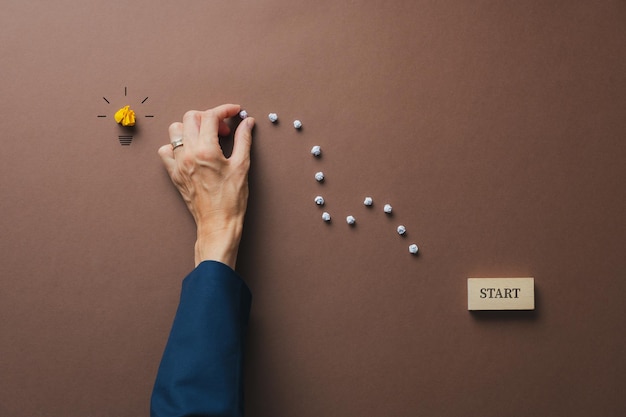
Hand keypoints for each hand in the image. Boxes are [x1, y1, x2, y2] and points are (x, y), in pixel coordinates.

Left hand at [158, 104, 253, 268]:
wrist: (218, 224)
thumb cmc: (231, 200)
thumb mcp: (242, 166)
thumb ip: (243, 140)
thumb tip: (247, 123)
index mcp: (205, 151)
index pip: (210, 116)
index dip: (224, 110)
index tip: (235, 112)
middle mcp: (188, 154)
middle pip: (191, 118)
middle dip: (209, 117)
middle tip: (223, 130)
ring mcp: (178, 164)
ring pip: (175, 130)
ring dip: (191, 128)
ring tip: (207, 138)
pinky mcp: (174, 174)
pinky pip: (166, 150)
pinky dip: (177, 145)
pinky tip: (191, 151)